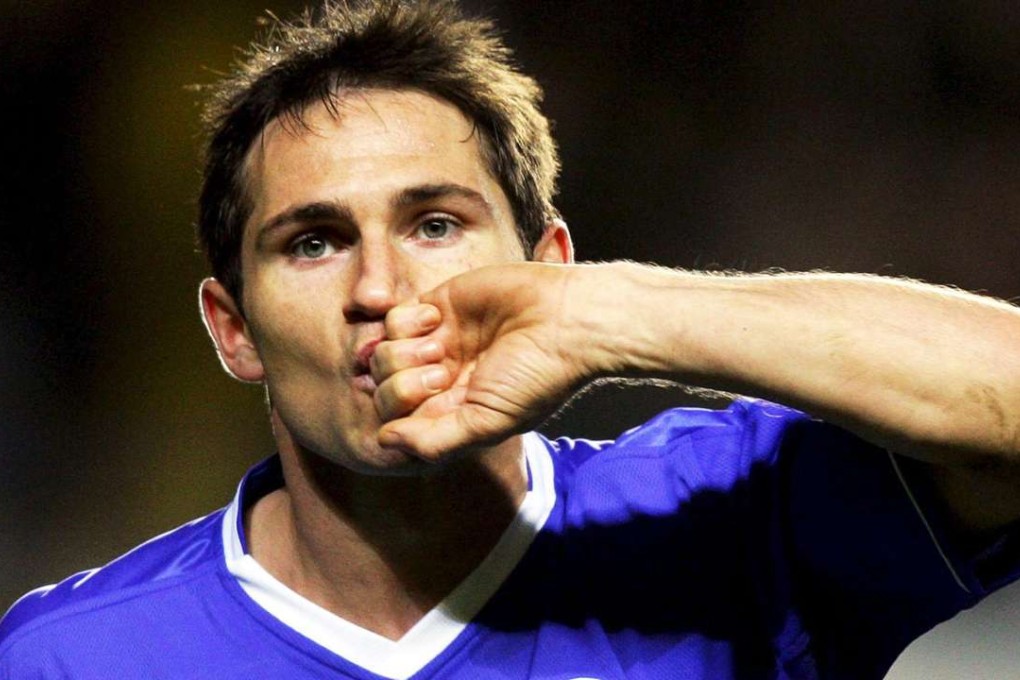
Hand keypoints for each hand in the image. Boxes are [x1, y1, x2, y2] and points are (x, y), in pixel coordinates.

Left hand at [372, 262, 590, 460]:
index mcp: (453, 413)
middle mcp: (441, 381)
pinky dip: (407, 322)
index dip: (401, 416)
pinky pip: (391, 319)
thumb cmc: (535, 377)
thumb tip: (385, 441)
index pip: (398, 424)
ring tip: (444, 348)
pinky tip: (438, 321)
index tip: (435, 403)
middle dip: (403, 385)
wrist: (564, 320)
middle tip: (443, 375)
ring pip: (381, 355)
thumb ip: (434, 441)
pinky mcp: (436, 306)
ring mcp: (436, 343)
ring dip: (406, 353)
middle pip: (383, 390)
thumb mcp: (488, 424)